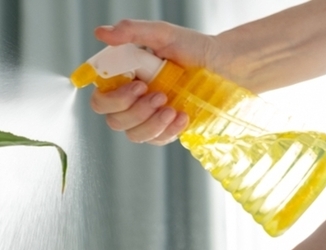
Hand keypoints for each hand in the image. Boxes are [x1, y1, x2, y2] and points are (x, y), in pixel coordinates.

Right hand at [89, 19, 221, 144]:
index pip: (101, 98)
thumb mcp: (163, 35)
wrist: (224, 66)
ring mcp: (147, 118)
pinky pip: (156, 140)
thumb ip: (131, 32)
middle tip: (158, 95)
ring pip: (133, 134)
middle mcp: (131, 100)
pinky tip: (182, 116)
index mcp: (125, 79)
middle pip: (113, 120)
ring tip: (171, 107)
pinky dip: (168, 130)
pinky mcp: (164, 131)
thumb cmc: (193, 48)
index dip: (112, 99)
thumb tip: (102, 32)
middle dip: (135, 111)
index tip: (136, 86)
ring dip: (151, 123)